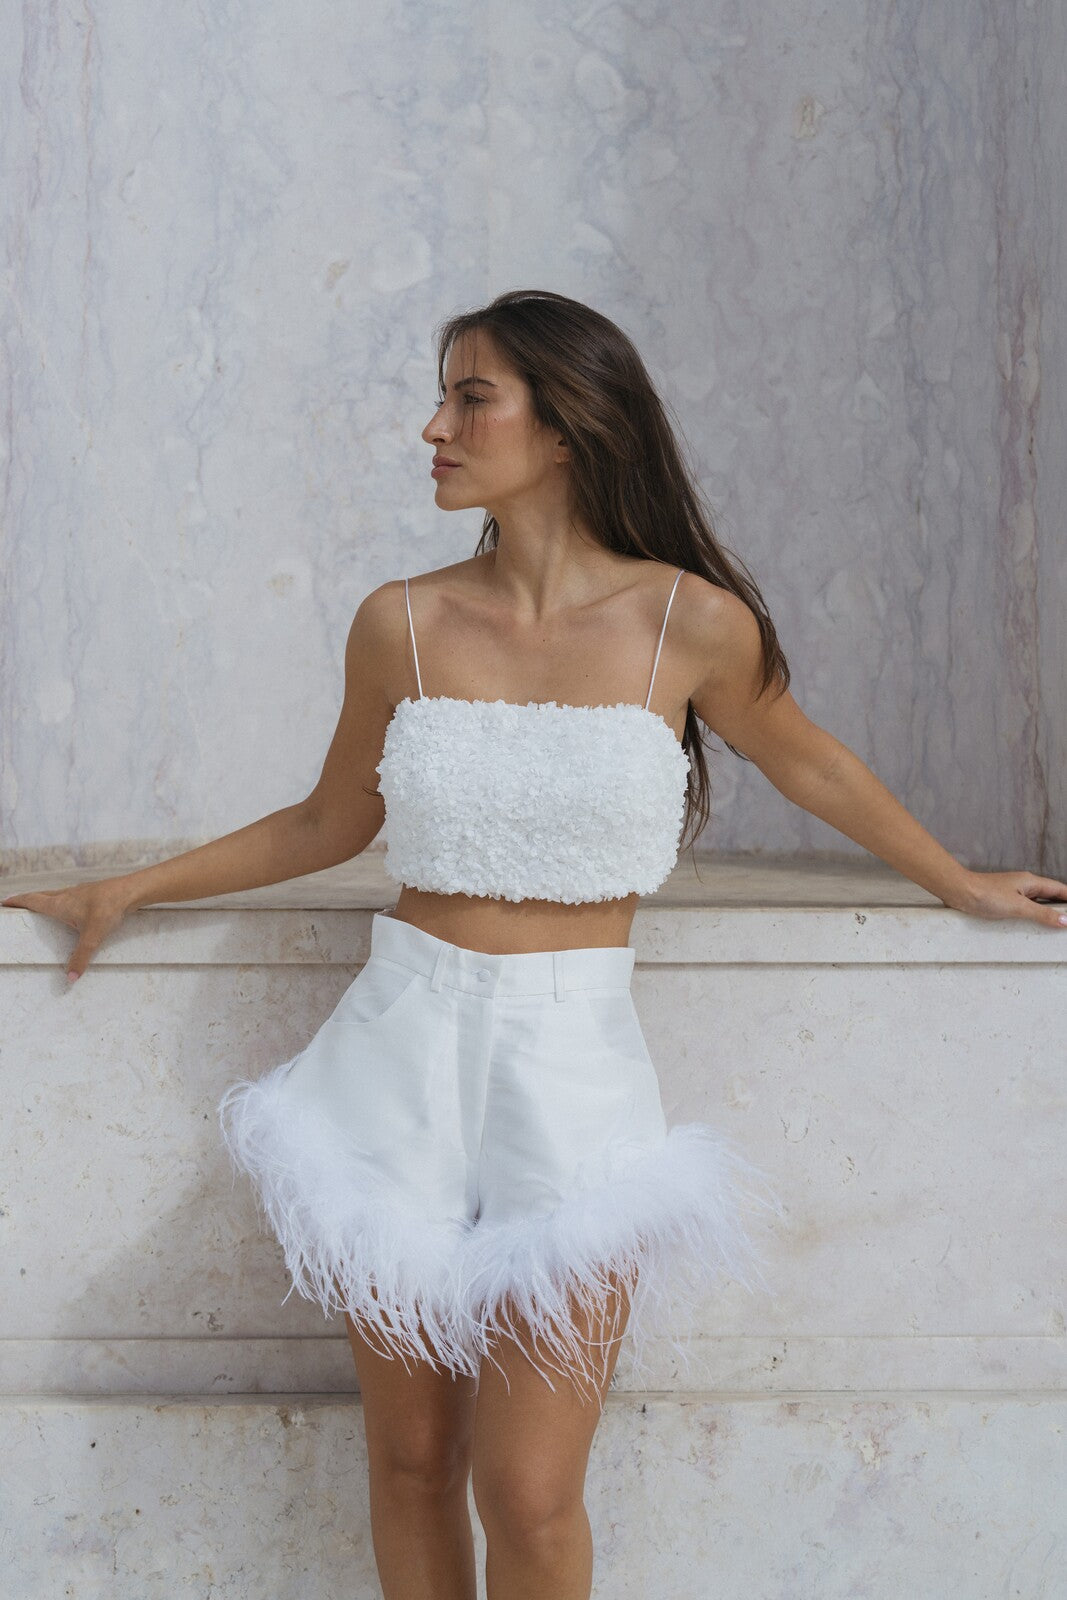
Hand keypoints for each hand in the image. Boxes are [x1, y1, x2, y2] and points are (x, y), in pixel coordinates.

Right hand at [1, 879, 134, 979]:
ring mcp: (79, 892)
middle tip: (16, 903)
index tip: (4, 902)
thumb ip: (81, 957)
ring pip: (55, 894)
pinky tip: (69, 908)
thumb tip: (71, 977)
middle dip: (27, 900)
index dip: (17, 901)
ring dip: (44, 899)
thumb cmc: (108, 909)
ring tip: (39, 906)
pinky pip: (69, 896)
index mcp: (60, 904)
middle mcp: (66, 895)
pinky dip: (60, 901)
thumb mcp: (93, 936)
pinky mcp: (91, 893)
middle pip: (41, 896)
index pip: (32, 900)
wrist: (130, 891)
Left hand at [947, 870, 1066, 927]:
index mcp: (1032, 882)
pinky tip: (1033, 925)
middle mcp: (1025, 885)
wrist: (959, 891)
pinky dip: (1033, 916)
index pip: (1060, 889)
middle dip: (1062, 907)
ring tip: (1057, 926)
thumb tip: (1065, 920)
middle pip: (1051, 895)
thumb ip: (1042, 913)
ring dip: (1048, 912)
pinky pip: (1025, 908)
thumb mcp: (1019, 906)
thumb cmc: (986, 895)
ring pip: (1038, 902)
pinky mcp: (1003, 901)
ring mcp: (1014, 893)